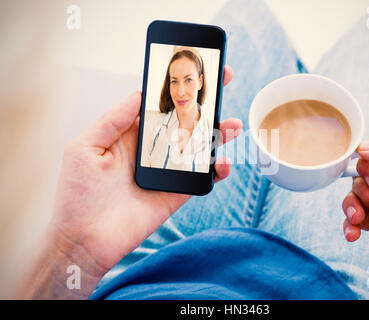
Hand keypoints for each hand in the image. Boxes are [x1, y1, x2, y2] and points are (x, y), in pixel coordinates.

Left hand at [23, 66, 240, 298]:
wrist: (82, 240)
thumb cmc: (76, 195)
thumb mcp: (84, 148)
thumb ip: (113, 120)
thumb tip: (138, 94)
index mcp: (130, 136)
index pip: (159, 107)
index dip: (177, 89)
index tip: (195, 70)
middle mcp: (152, 151)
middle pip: (184, 123)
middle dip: (205, 104)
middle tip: (223, 83)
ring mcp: (166, 173)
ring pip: (198, 148)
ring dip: (218, 135)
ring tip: (232, 125)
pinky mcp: (175, 194)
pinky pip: (200, 179)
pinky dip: (216, 171)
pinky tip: (223, 162)